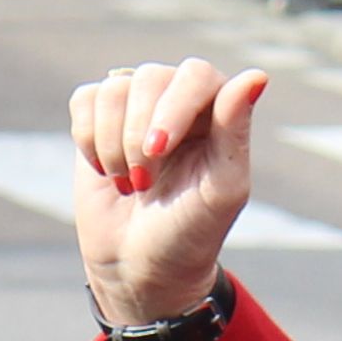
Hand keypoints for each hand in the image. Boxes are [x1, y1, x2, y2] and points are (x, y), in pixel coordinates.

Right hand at [71, 62, 268, 340]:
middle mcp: (178, 99)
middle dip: (137, 136)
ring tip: (129, 184)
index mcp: (218, 110)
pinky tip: (106, 171)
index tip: (157, 152)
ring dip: (112, 145)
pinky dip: (88, 139)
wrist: (139, 267)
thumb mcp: (221, 190)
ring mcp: (136, 107)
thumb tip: (256, 74)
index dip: (172, 108)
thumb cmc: (190, 232)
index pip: (195, 74)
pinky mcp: (98, 119)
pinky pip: (85, 100)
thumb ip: (235, 131)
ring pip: (113, 90)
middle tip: (143, 184)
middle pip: (149, 78)